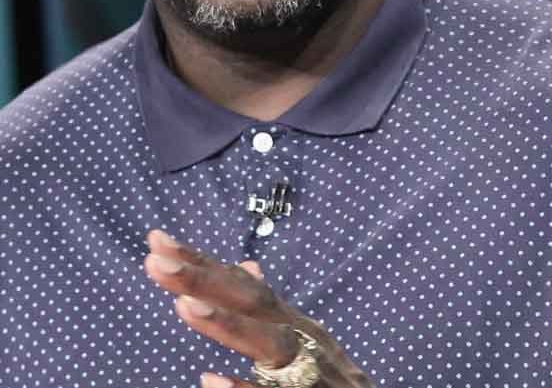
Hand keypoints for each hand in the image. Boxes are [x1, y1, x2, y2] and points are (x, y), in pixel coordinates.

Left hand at [144, 229, 372, 387]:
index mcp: (291, 321)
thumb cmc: (330, 378)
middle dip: (204, 281)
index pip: (240, 284)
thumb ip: (269, 306)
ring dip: (228, 324)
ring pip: (269, 344)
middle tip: (157, 260)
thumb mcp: (304, 336)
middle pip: (252, 303)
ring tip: (185, 305)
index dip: (200, 263)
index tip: (158, 241)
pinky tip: (210, 380)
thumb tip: (243, 266)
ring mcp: (311, 373)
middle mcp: (302, 338)